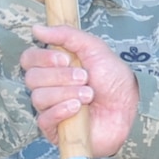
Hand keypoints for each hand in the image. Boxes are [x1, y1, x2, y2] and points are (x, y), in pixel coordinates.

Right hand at [21, 25, 137, 156]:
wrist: (130, 105)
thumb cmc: (112, 77)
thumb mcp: (92, 47)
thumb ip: (65, 34)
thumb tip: (37, 28)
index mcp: (52, 67)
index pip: (29, 59)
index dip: (42, 58)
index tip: (65, 59)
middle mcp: (48, 87)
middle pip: (32, 78)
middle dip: (60, 76)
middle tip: (84, 77)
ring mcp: (50, 109)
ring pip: (38, 98)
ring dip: (66, 93)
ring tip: (89, 94)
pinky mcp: (56, 130)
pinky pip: (44, 120)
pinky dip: (60, 111)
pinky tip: (78, 108)